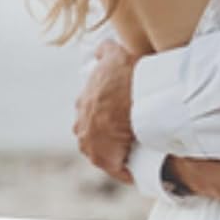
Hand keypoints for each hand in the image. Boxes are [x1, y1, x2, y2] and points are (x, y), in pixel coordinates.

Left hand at [73, 39, 137, 182]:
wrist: (134, 98)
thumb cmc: (125, 77)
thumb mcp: (114, 55)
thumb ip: (104, 51)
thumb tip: (101, 49)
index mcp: (83, 105)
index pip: (91, 114)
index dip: (105, 115)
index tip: (119, 116)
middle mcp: (82, 128)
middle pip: (94, 135)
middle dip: (107, 136)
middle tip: (129, 133)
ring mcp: (92, 146)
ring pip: (104, 152)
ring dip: (116, 153)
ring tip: (136, 151)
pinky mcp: (107, 161)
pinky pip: (118, 169)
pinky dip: (126, 170)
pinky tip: (137, 170)